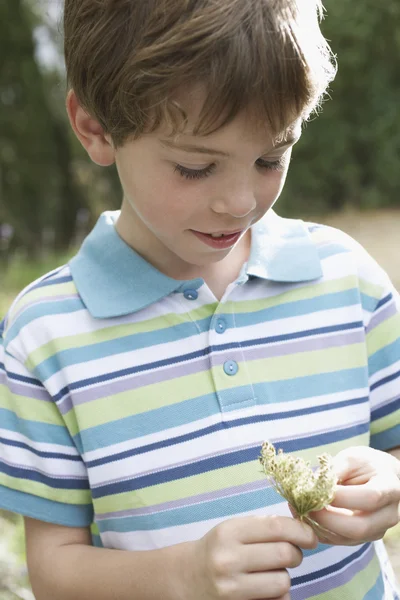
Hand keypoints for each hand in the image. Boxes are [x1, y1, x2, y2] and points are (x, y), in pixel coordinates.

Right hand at [184, 515, 316, 599]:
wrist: (185, 578)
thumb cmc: (217, 549)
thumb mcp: (232, 529)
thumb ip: (262, 527)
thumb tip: (301, 528)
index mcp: (229, 532)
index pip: (277, 527)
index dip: (301, 531)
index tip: (311, 537)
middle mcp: (228, 559)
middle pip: (285, 554)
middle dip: (295, 554)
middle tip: (291, 554)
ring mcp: (231, 588)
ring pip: (283, 582)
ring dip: (284, 577)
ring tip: (271, 572)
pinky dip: (277, 596)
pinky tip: (264, 589)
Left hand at [304, 446, 399, 545]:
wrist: (378, 476)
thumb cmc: (364, 464)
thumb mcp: (351, 458)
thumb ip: (335, 470)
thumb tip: (313, 485)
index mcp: (390, 488)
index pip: (369, 498)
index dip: (342, 497)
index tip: (317, 490)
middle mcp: (389, 514)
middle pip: (360, 527)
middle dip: (328, 519)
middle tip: (305, 506)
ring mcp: (378, 530)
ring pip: (348, 539)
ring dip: (321, 527)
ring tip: (301, 510)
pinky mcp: (364, 538)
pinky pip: (340, 541)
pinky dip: (321, 532)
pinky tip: (307, 518)